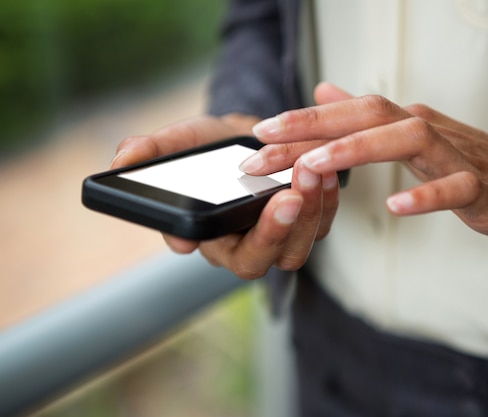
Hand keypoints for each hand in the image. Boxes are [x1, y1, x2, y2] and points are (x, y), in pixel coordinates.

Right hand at [112, 114, 339, 278]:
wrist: (249, 138)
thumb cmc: (212, 147)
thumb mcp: (179, 143)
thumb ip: (152, 150)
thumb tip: (123, 159)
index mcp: (211, 235)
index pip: (214, 251)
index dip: (213, 242)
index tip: (204, 230)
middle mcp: (246, 244)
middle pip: (262, 259)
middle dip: (275, 231)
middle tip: (288, 198)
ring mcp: (280, 236)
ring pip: (297, 246)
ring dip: (310, 213)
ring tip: (310, 173)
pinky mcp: (308, 221)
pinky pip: (322, 223)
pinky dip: (327, 199)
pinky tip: (326, 170)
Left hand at [243, 83, 487, 243]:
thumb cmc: (472, 165)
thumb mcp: (413, 137)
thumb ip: (368, 118)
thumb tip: (325, 89)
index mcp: (407, 124)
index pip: (348, 113)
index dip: (302, 123)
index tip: (258, 136)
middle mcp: (428, 130)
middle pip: (368, 116)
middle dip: (312, 131)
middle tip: (262, 151)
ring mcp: (458, 158)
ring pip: (408, 139)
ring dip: (358, 150)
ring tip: (313, 166)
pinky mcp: (485, 190)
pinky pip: (456, 188)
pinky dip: (426, 194)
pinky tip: (395, 206)